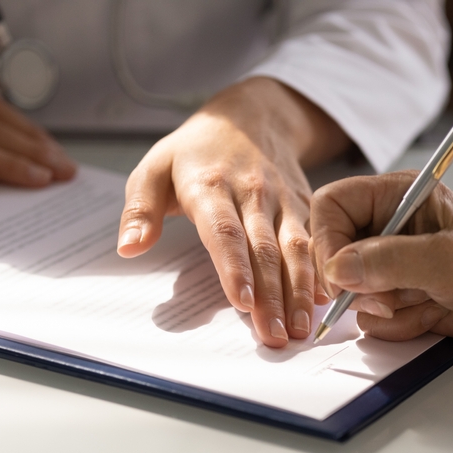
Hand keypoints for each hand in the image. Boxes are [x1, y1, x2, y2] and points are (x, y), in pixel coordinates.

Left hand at [117, 77, 347, 347]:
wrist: (252, 117)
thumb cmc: (196, 151)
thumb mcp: (154, 167)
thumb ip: (140, 210)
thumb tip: (129, 248)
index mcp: (211, 185)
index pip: (225, 231)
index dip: (235, 267)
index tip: (241, 301)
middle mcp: (253, 194)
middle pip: (265, 250)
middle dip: (272, 296)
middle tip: (274, 336)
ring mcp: (283, 201)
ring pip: (296, 250)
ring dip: (299, 292)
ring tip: (299, 329)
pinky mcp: (304, 208)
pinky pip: (314, 244)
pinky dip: (320, 274)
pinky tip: (323, 304)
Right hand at [309, 171, 452, 340]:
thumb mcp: (446, 259)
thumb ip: (389, 261)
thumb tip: (340, 269)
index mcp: (396, 195)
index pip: (332, 206)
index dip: (327, 241)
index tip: (340, 276)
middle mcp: (387, 226)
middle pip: (334, 254)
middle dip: (360, 285)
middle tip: (389, 298)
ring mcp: (390, 263)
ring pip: (352, 291)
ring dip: (387, 306)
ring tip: (426, 297)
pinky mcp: (396, 293)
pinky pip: (372, 316)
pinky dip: (400, 323)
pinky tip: (431, 309)